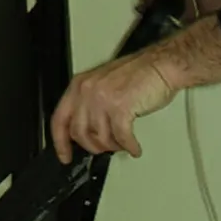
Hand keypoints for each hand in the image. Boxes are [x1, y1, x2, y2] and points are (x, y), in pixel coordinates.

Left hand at [51, 51, 176, 162]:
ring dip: (114, 146)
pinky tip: (134, 148)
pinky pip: (121, 138)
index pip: (59, 120)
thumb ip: (89, 105)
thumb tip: (87, 131)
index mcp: (79, 86)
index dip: (60, 142)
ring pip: (100, 138)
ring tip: (123, 143)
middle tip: (104, 148)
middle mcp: (87, 91)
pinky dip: (129, 146)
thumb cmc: (139, 73)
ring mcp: (102, 99)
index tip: (65, 156)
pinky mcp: (121, 107)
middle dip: (93, 146)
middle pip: (79, 133)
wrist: (162, 64)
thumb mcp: (103, 84)